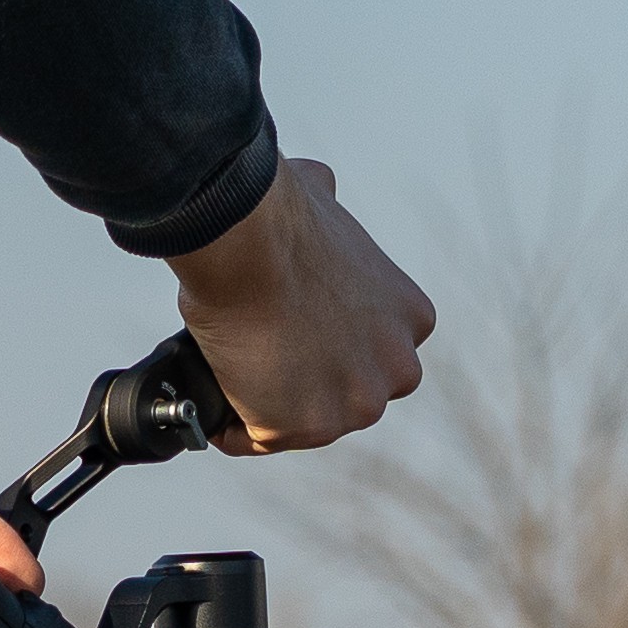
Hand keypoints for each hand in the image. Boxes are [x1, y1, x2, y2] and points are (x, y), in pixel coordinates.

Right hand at [165, 157, 433, 451]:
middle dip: (309, 383)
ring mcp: (354, 404)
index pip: (372, 352)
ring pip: (306, 421)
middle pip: (347, 395)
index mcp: (411, 318)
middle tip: (260, 359)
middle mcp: (396, 368)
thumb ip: (331, 214)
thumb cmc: (278, 216)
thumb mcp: (326, 204)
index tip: (296, 336)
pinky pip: (260, 438)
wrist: (249, 241)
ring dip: (270, 406)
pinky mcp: (307, 426)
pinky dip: (232, 426)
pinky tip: (215, 405)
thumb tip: (317, 188)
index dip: (330, 346)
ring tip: (232, 378)